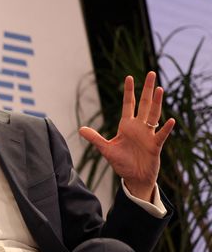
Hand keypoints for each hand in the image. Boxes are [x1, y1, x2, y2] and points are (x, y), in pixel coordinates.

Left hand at [79, 71, 174, 200]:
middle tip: (151, 73)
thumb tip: (81, 129)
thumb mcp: (106, 149)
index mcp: (126, 126)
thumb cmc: (122, 163)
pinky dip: (166, 128)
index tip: (129, 77)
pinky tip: (170, 120)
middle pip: (144, 104)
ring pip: (154, 115)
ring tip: (159, 89)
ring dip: (157, 103)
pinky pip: (161, 135)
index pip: (128, 105)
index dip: (128, 91)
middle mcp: (139, 127)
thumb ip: (95, 138)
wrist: (134, 178)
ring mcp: (148, 135)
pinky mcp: (155, 146)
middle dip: (146, 89)